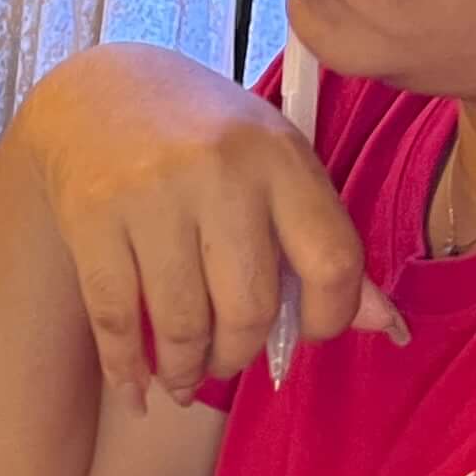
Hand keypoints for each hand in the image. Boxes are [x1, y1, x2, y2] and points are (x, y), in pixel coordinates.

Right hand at [17, 43, 394, 404]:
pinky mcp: (90, 215)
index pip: (331, 261)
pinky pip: (115, 317)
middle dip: (238, 355)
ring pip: (181, 322)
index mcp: (279, 156)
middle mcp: (220, 171)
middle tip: (226, 362)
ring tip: (183, 379)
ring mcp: (150, 193)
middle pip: (249, 307)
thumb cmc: (201, 136)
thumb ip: (321, 240)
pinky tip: (136, 385)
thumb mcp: (272, 166)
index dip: (329, 318)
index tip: (306, 334)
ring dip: (184, 372)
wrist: (97, 90)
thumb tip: (384, 324)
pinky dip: (127, 367)